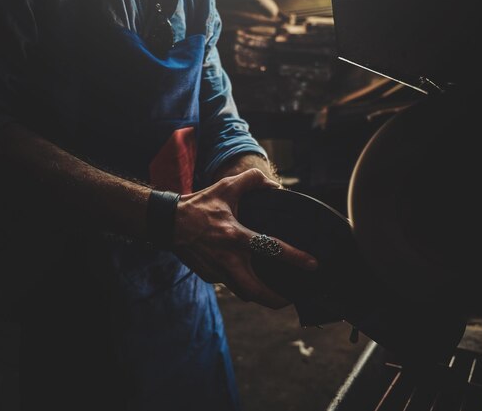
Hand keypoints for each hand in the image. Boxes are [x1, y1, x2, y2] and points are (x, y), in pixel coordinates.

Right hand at [173, 168, 317, 308]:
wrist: (167, 222)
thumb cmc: (198, 205)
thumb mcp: (225, 188)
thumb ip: (251, 181)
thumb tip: (274, 185)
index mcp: (235, 236)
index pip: (270, 248)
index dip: (295, 258)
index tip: (313, 265)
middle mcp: (227, 258)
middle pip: (255, 291)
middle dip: (275, 300)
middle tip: (290, 299)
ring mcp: (216, 270)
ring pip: (242, 292)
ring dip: (259, 295)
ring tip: (273, 294)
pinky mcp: (208, 275)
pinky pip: (229, 284)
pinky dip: (240, 283)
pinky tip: (247, 276)